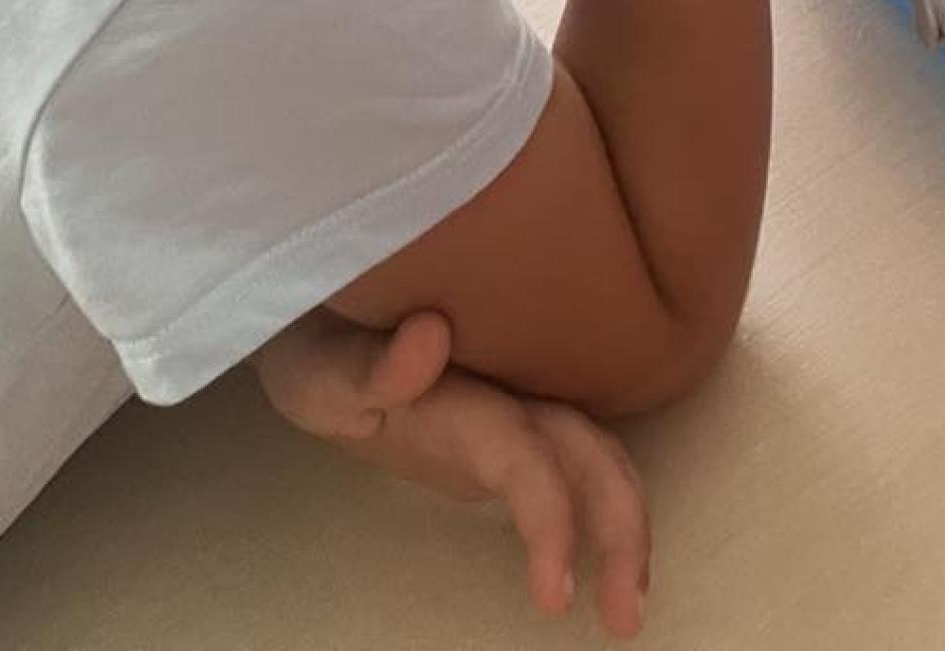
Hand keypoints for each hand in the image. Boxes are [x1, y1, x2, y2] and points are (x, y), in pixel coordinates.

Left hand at [254, 309, 649, 632]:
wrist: (326, 324)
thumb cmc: (317, 350)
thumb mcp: (321, 367)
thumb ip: (370, 363)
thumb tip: (429, 337)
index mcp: (463, 391)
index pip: (525, 450)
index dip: (550, 514)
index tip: (555, 597)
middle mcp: (505, 396)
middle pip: (587, 452)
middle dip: (621, 529)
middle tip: (625, 622)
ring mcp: (512, 412)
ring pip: (591, 457)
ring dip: (622, 526)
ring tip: (627, 610)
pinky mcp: (507, 432)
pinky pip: (568, 468)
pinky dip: (598, 515)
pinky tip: (602, 568)